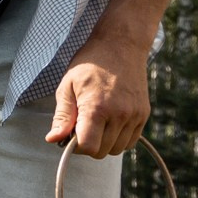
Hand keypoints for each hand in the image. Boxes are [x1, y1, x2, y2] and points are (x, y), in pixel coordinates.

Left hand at [49, 35, 151, 157]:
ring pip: (117, 149)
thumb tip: (53, 139)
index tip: (71, 134)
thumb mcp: (67, 86)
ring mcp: (134, 115)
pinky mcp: (144, 114)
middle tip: (82, 126)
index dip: (76, 146)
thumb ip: (62, 116)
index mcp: (97, 108)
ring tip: (97, 122)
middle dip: (89, 144)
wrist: (121, 45)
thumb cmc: (90, 63)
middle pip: (102, 152)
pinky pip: (131, 141)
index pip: (89, 147)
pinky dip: (119, 139)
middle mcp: (119, 114)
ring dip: (104, 142)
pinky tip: (110, 123)